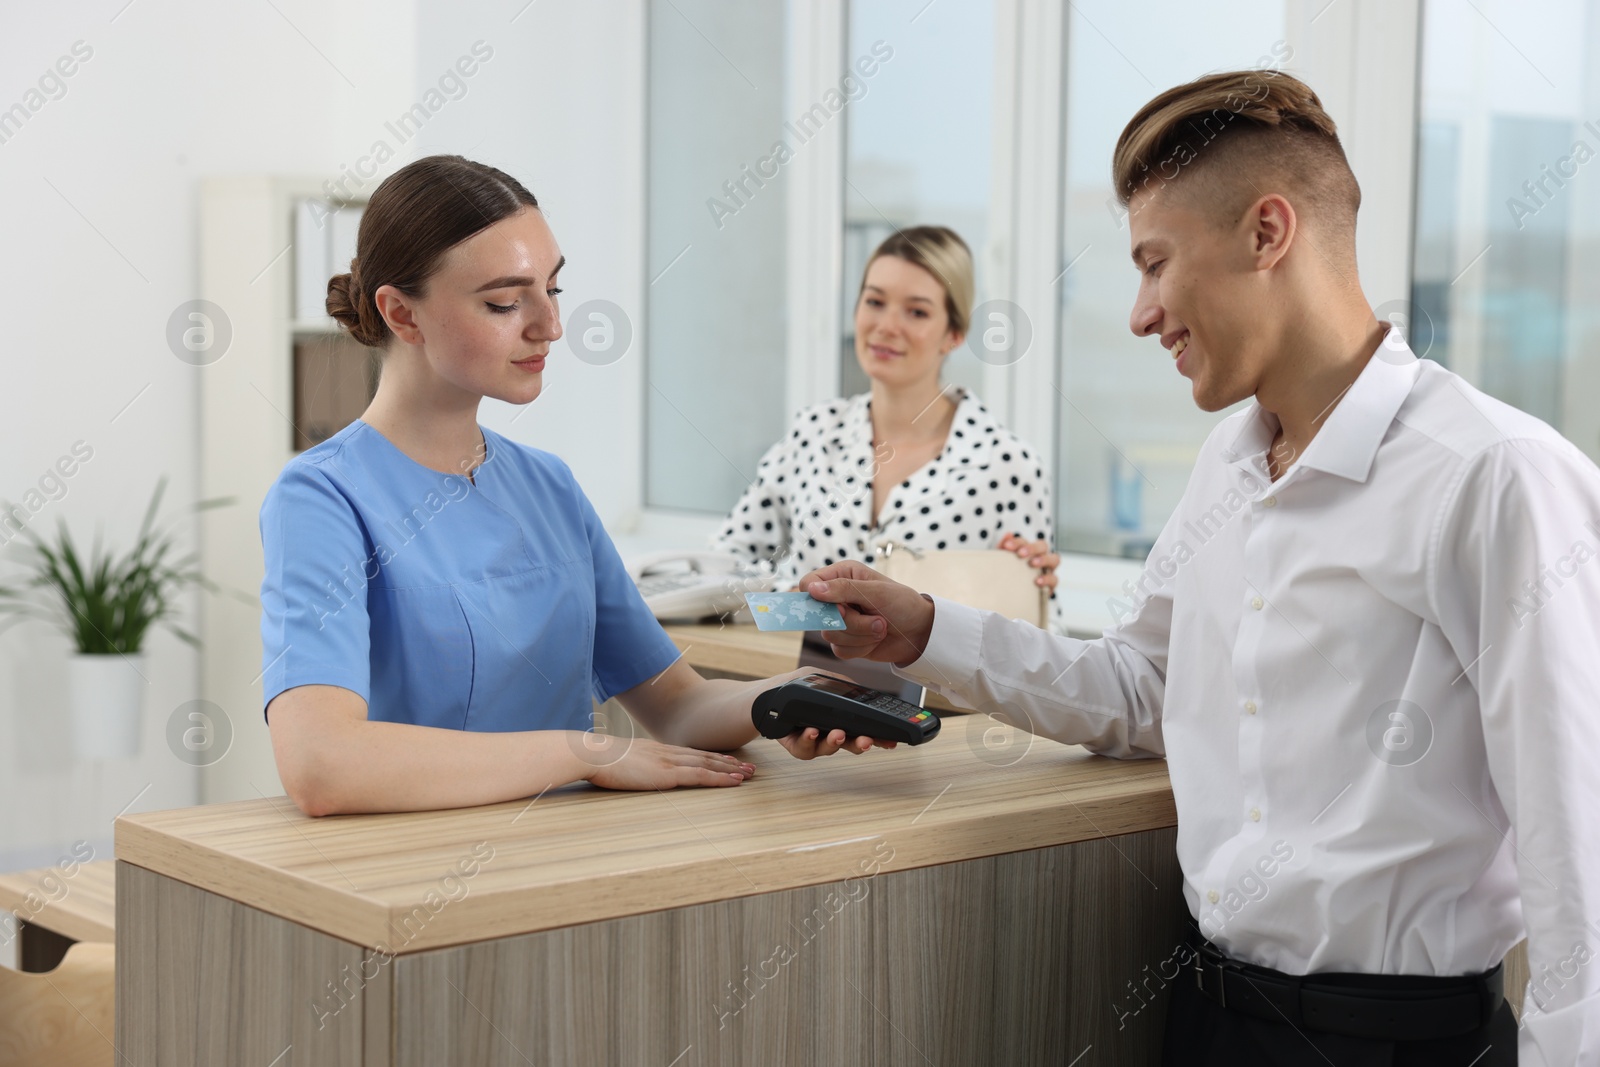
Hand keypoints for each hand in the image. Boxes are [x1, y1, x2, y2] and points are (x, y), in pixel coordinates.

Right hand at [580, 735, 754, 790]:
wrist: (591, 754)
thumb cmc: (596, 761)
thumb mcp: (618, 762)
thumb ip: (630, 766)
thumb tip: (627, 772)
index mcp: (655, 750)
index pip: (690, 753)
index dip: (711, 757)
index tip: (727, 761)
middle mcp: (666, 752)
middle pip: (705, 756)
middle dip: (728, 762)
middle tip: (749, 766)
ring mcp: (668, 761)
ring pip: (708, 764)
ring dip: (731, 770)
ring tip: (750, 774)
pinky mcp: (667, 774)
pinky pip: (701, 776)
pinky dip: (721, 778)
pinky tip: (735, 781)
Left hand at [757, 667, 898, 757]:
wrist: (765, 697)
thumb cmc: (793, 687)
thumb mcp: (819, 678)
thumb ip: (839, 684)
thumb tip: (857, 690)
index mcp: (841, 718)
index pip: (863, 729)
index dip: (878, 737)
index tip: (891, 741)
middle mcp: (830, 732)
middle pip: (851, 744)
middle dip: (861, 744)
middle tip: (867, 741)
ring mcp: (814, 741)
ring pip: (829, 748)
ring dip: (835, 742)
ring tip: (837, 734)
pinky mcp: (796, 746)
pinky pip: (805, 749)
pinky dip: (809, 741)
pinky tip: (811, 732)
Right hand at [795, 561, 935, 666]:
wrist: (920, 633)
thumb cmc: (904, 604)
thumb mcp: (876, 591)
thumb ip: (844, 589)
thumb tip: (812, 589)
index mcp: (842, 575)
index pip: (808, 583)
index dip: (816, 598)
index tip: (839, 607)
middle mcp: (838, 596)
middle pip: (818, 615)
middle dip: (850, 622)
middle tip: (873, 617)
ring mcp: (841, 620)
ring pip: (829, 635)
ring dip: (860, 635)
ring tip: (880, 627)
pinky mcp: (846, 641)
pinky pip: (839, 650)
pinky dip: (860, 648)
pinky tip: (875, 639)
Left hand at [997, 532, 1059, 590]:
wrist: (1012, 599)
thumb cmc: (1008, 577)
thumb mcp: (1002, 563)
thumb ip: (1003, 548)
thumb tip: (1008, 534)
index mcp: (1028, 551)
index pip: (1025, 542)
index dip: (1017, 542)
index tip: (1006, 546)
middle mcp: (1040, 557)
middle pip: (1043, 545)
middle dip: (1032, 548)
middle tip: (1021, 554)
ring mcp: (1048, 570)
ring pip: (1055, 559)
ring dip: (1044, 559)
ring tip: (1033, 564)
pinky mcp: (1051, 585)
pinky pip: (1054, 579)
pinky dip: (1047, 579)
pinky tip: (1037, 581)